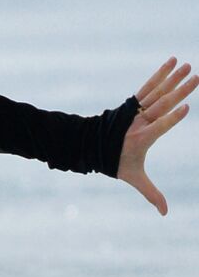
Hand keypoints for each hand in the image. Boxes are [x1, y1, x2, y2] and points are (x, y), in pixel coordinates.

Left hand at [117, 57, 194, 215]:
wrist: (89, 146)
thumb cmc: (115, 163)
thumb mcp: (133, 177)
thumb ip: (151, 193)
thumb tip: (165, 214)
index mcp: (140, 139)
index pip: (159, 127)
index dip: (171, 119)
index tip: (186, 108)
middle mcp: (138, 122)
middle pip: (162, 105)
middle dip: (179, 92)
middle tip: (197, 77)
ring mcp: (134, 111)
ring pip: (156, 93)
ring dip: (173, 79)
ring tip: (188, 66)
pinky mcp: (131, 103)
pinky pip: (148, 87)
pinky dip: (159, 74)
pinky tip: (171, 62)